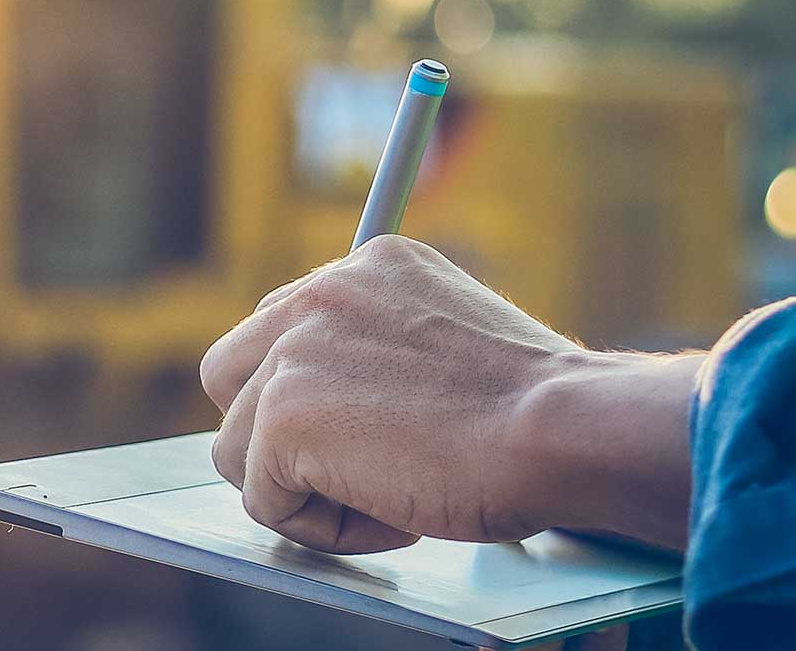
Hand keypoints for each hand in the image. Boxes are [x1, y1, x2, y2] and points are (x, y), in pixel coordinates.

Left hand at [201, 235, 637, 552]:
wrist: (565, 429)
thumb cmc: (536, 410)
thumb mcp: (450, 347)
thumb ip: (381, 354)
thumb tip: (331, 415)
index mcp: (367, 265)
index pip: (285, 329)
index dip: (316, 396)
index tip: (376, 431)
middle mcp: (319, 292)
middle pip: (230, 375)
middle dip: (274, 435)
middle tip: (358, 472)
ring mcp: (291, 351)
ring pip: (238, 448)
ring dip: (305, 491)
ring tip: (392, 499)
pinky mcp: (282, 416)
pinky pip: (265, 500)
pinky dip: (322, 530)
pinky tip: (393, 517)